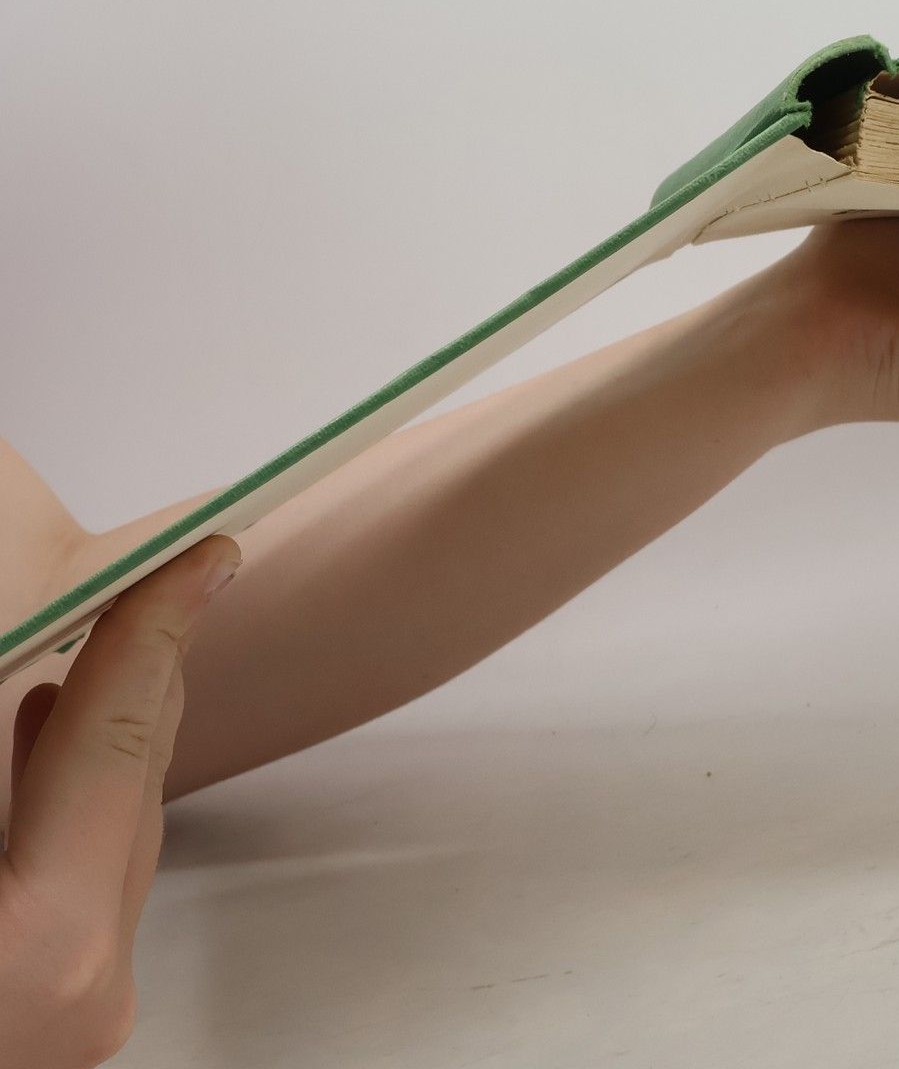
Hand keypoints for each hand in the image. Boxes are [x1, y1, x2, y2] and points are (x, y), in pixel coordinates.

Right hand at [0, 538, 239, 1068]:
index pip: (115, 736)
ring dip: (91, 739)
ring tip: (78, 654)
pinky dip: (62, 809)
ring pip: (110, 832)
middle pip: (128, 781)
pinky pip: (79, 884)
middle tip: (156, 583)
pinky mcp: (52, 1033)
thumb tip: (18, 682)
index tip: (208, 549)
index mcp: (34, 947)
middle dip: (137, 670)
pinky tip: (27, 749)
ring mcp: (75, 1021)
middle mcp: (81, 987)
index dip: (155, 625)